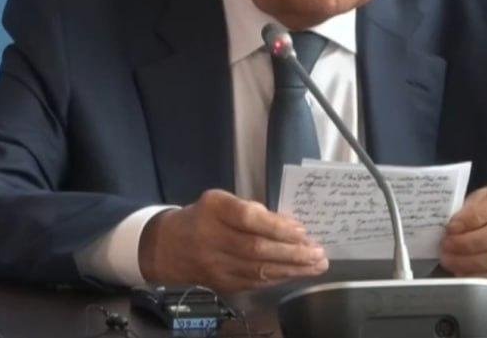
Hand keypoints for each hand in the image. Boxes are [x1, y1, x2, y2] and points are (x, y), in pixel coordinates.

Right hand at [139, 189, 328, 292]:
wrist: (167, 247)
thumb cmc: (203, 217)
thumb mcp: (221, 201)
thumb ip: (251, 210)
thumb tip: (290, 225)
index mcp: (213, 209)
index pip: (247, 218)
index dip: (276, 226)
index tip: (302, 230)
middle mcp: (211, 238)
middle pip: (256, 248)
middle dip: (292, 252)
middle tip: (318, 253)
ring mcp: (215, 265)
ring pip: (258, 270)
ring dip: (292, 269)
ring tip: (316, 265)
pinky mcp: (221, 283)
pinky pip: (255, 282)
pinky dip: (279, 278)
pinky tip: (297, 274)